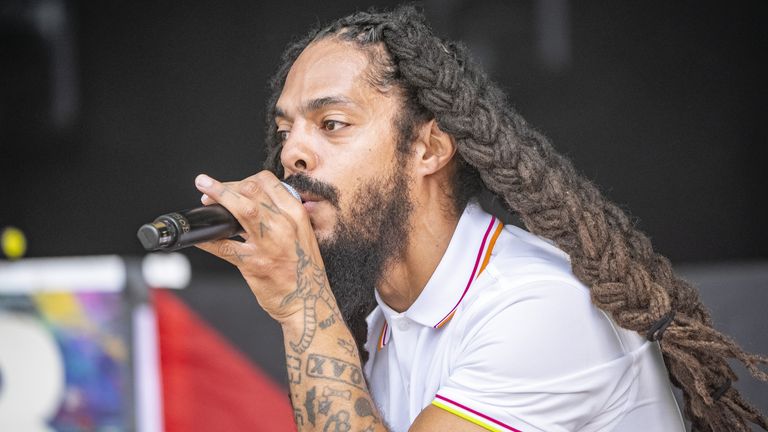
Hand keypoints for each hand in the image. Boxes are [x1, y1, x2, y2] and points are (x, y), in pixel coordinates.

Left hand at [194, 171, 327, 323]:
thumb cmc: (304, 270)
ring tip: (203, 195)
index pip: (267, 182)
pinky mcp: (254, 263)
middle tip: (208, 189)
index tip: (233, 186)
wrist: (310, 302)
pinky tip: (198, 237)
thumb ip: (282, 217)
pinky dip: (207, 239)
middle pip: (251, 190)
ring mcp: (269, 243)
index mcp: (296, 214)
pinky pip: (224, 246)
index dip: (244, 180)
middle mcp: (284, 224)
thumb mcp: (302, 235)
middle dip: (226, 186)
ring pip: (242, 209)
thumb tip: (253, 204)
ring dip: (218, 197)